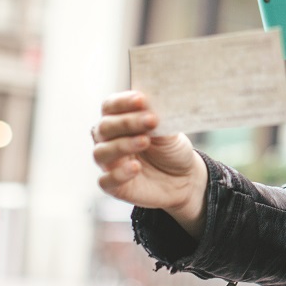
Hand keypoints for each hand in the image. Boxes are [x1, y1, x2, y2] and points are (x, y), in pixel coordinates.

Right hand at [91, 90, 207, 237]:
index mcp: (120, 120)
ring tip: (145, 141)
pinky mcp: (114, 186)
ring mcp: (110, 163)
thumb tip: (150, 102)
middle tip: (151, 120)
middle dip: (127, 122)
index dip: (123, 102)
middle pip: (105, 127)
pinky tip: (135, 168)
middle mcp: (109, 140)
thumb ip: (157, 118)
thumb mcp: (168, 131)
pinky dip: (118, 174)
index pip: (110, 106)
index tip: (141, 99)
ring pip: (101, 152)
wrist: (185, 178)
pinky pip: (105, 180)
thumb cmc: (171, 149)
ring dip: (122, 145)